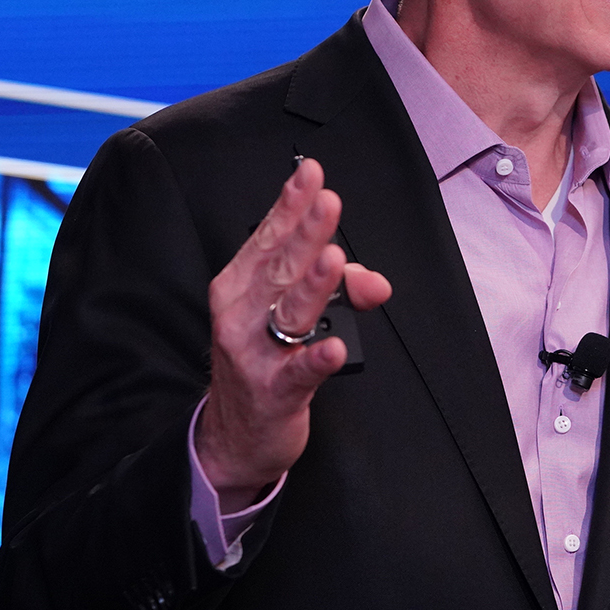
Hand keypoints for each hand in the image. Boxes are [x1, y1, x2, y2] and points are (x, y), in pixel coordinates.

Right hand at [195, 158, 391, 510]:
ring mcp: (255, 354)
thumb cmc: (262, 363)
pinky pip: (298, 372)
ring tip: (334, 261)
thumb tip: (374, 281)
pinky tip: (332, 348)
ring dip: (313, 286)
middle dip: (306, 232)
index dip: (290, 205)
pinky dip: (316, 359)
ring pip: (288, 313)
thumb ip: (337, 290)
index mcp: (241, 287)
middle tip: (328, 201)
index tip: (311, 173)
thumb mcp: (291, 318)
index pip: (268, 237)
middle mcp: (242, 315)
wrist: (234, 436)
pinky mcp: (274, 392)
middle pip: (280, 267)